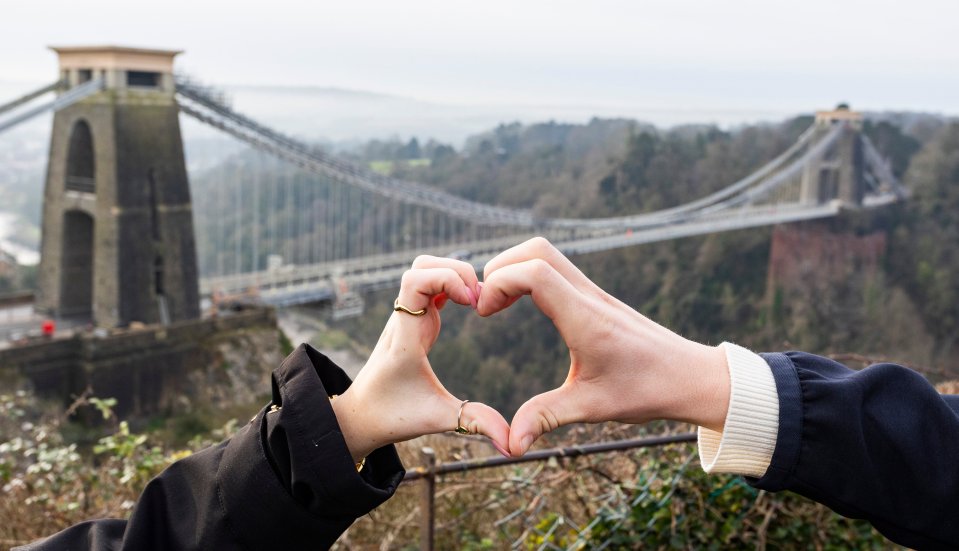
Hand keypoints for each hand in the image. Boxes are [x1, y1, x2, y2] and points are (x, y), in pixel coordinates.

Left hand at [331, 256, 511, 460]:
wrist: (361, 416)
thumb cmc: (395, 416)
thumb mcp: (439, 419)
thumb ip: (476, 424)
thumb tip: (513, 445)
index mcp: (406, 336)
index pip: (415, 281)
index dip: (447, 278)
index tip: (471, 302)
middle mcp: (403, 319)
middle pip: (421, 265)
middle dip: (455, 271)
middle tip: (478, 299)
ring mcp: (406, 316)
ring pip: (423, 269)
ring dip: (451, 274)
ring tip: (475, 301)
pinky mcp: (411, 318)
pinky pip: (428, 285)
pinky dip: (449, 284)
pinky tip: (467, 303)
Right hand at [476, 237, 729, 455]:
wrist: (693, 377)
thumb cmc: (648, 390)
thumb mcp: (593, 408)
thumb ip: (546, 418)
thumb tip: (510, 445)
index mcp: (585, 319)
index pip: (534, 273)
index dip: (499, 284)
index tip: (484, 315)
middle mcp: (589, 297)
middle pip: (537, 249)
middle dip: (500, 266)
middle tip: (485, 304)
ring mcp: (595, 293)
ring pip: (548, 254)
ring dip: (515, 269)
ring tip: (498, 304)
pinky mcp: (598, 298)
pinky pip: (559, 270)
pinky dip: (531, 276)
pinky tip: (524, 306)